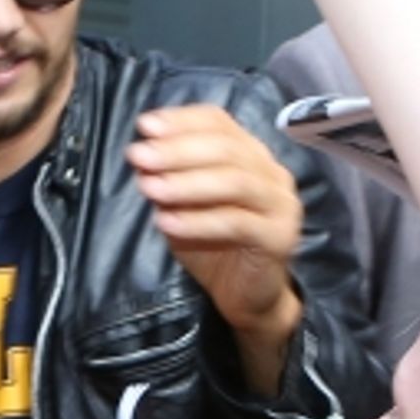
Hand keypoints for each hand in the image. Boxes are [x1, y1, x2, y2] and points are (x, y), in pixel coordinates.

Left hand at [128, 105, 301, 376]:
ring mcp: (280, 204)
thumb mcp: (182, 207)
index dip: (182, 121)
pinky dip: (198, 221)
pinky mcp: (279, 237)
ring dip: (186, 183)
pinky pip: (237, 223)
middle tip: (139, 156)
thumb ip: (167, 179)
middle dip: (177, 150)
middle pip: (227, 148)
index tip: (145, 126)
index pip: (219, 122)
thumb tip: (140, 156)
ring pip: (235, 182)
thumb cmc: (214, 247)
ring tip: (149, 188)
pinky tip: (167, 222)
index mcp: (250, 155)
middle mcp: (271, 173)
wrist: (247, 297)